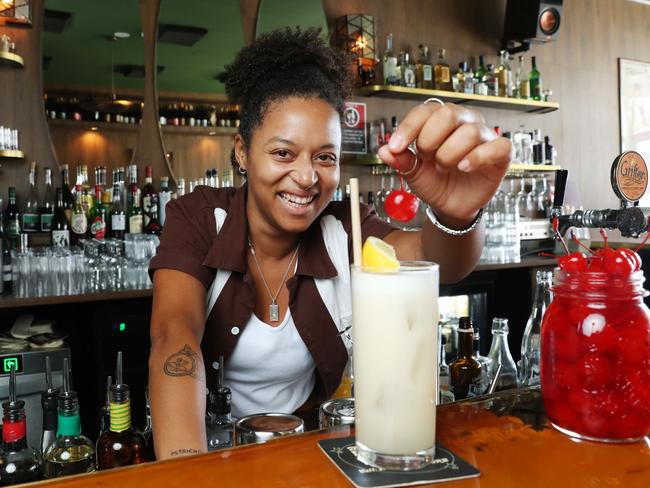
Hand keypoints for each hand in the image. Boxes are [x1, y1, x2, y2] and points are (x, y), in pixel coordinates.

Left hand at [377, 102, 511, 226]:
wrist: (451, 206)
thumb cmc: (435, 182)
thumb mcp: (413, 172)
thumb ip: (400, 160)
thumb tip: (383, 150)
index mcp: (440, 121)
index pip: (425, 111)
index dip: (408, 128)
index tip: (395, 146)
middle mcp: (463, 122)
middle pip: (448, 113)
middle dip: (430, 138)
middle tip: (426, 158)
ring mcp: (484, 136)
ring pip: (469, 131)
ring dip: (450, 154)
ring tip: (444, 168)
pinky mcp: (501, 154)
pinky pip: (498, 146)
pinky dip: (478, 157)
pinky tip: (463, 167)